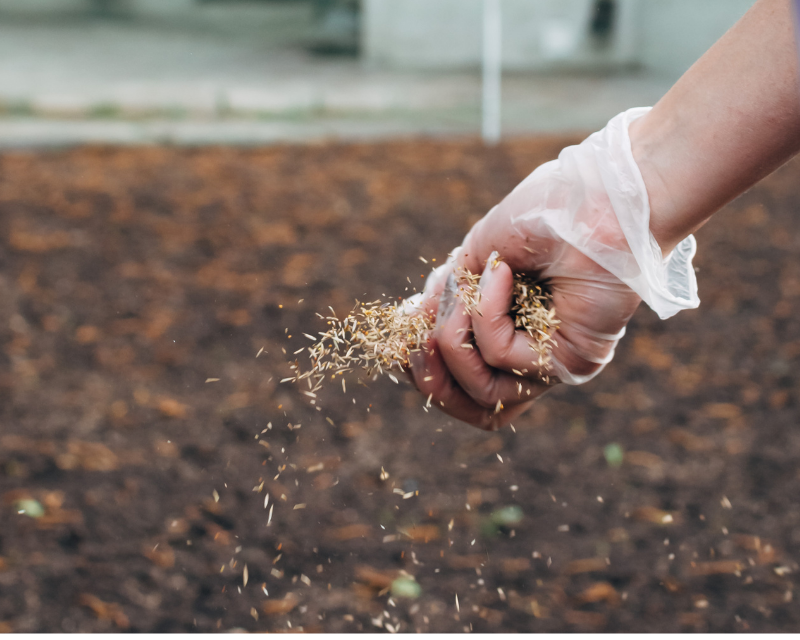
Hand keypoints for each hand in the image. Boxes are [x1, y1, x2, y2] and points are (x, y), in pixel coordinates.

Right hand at [406, 109, 698, 429]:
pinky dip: (486, 317)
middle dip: (428, 376)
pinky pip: (503, 358)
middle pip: (471, 405)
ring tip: (462, 297)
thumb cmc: (547, 214)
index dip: (423, 368)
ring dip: (453, 344)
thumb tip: (412, 325)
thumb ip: (448, 295)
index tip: (402, 331)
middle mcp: (531, 356)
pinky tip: (502, 275)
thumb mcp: (478, 255)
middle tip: (416, 338)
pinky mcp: (569, 361)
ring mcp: (551, 363)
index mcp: (510, 333)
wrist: (600, 197)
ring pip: (482, 394)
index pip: (462, 381)